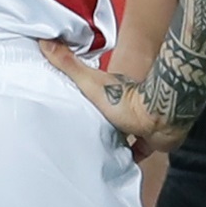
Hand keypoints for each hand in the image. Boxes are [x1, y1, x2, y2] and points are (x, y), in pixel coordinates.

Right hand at [39, 40, 189, 151]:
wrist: (159, 118)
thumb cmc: (126, 101)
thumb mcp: (90, 82)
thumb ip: (69, 64)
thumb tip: (46, 41)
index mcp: (108, 90)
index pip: (93, 89)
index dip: (83, 93)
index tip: (71, 99)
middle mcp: (124, 104)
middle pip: (107, 112)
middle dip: (97, 120)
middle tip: (80, 131)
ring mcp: (138, 122)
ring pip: (124, 131)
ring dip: (113, 139)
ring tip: (96, 151)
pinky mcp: (149, 138)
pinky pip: (139, 149)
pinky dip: (131, 156)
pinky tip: (120, 164)